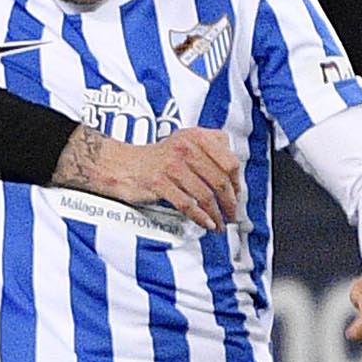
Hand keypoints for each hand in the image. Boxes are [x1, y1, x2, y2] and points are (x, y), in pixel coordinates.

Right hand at [64, 125, 243, 227]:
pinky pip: (187, 204)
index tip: (237, 196)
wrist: (123, 164)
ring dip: (216, 214)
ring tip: (220, 224)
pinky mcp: (159, 183)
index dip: (236, 183)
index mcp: (197, 137)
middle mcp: (186, 148)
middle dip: (230, 203)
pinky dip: (200, 217)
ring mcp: (172, 165)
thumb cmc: (158, 159)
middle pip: (219, 181)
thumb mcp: (185, 142)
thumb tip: (235, 174)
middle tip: (232, 215)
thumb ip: (210, 149)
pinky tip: (206, 224)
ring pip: (205, 195)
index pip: (229, 161)